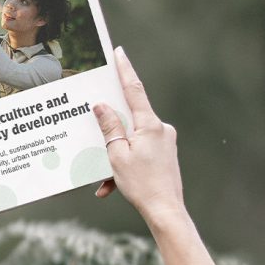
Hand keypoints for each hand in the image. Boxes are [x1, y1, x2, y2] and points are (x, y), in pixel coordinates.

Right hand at [93, 47, 184, 228]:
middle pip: (129, 118)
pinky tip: (111, 187)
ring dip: (115, 157)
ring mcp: (164, 142)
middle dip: (110, 130)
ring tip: (104, 180)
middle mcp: (160, 129)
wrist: (166, 212)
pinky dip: (124, 166)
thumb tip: (101, 105)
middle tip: (98, 135)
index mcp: (150, 124)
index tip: (119, 52)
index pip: (134, 89)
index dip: (124, 70)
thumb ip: (109, 127)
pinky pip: (139, 153)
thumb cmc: (142, 184)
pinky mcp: (165, 155)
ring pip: (132, 140)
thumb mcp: (117, 154)